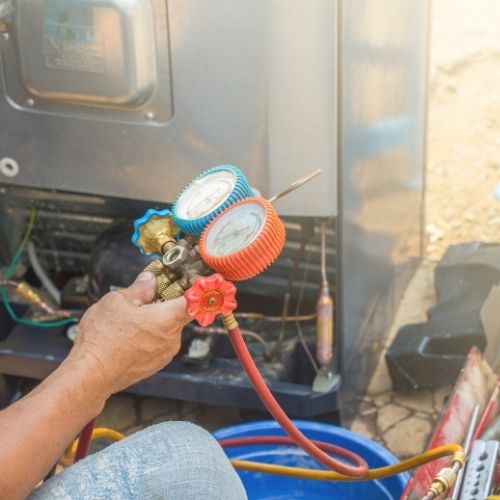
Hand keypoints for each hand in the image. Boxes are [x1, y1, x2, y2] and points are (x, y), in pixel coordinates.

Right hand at [69, 272, 190, 396]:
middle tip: (141, 303)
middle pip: (176, 316)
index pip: (193, 302)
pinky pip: (156, 346)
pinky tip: (126, 339)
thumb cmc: (103, 338)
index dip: (189, 291)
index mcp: (168, 319)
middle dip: (161, 307)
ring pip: (165, 332)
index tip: (181, 285)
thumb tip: (150, 281)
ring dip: (152, 325)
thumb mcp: (117, 301)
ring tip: (127, 324)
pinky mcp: (154, 367)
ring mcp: (164, 355)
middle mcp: (172, 339)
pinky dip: (146, 340)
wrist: (91, 374)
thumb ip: (139, 289)